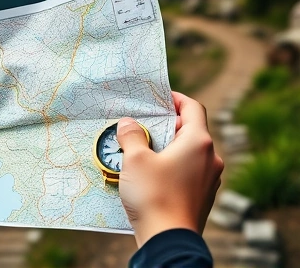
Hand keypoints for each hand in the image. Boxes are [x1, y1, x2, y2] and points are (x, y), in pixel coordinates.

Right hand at [117, 92, 223, 246]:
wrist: (169, 241)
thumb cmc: (154, 195)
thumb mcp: (135, 160)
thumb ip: (131, 136)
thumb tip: (128, 123)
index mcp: (198, 142)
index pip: (193, 108)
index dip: (176, 99)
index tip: (161, 98)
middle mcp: (210, 158)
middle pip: (191, 130)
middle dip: (167, 125)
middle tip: (144, 125)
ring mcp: (209, 179)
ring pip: (190, 152)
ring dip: (169, 147)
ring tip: (145, 151)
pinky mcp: (203, 195)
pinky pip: (189, 171)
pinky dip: (174, 165)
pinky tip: (153, 174)